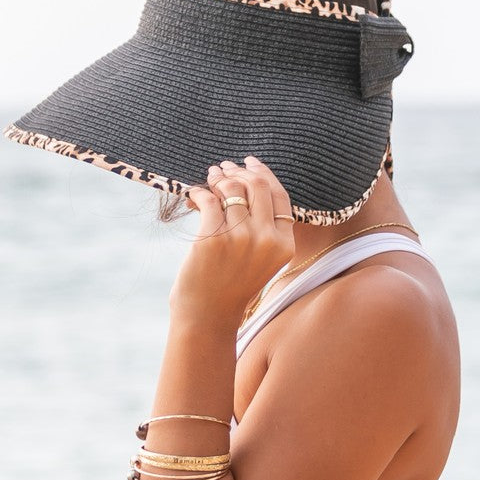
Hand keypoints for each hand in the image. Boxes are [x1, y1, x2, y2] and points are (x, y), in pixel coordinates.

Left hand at [168, 155, 295, 331]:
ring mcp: (240, 239)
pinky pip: (208, 200)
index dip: (264, 173)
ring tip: (210, 176)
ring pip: (232, 189)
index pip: (279, 195)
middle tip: (225, 167)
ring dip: (218, 177)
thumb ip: (264, 228)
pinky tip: (195, 195)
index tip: (250, 162)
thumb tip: (243, 182)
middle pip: (257, 185)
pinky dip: (200, 192)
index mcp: (284, 244)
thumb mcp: (262, 259)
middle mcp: (266, 239)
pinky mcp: (212, 238)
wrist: (208, 317)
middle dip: (239, 170)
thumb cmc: (232, 286)